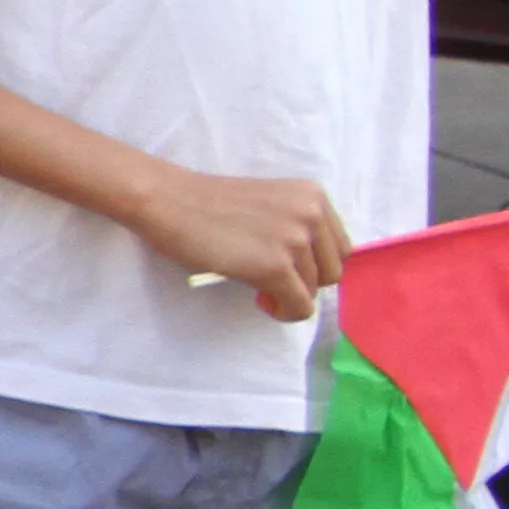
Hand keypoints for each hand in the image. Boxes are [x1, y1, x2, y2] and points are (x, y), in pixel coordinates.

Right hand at [133, 167, 350, 322]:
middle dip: (305, 282)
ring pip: (315, 291)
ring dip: (289, 296)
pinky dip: (283, 312)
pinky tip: (260, 300)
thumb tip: (308, 269)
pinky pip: (299, 307)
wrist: (168, 200)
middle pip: (333, 271)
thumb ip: (296, 226)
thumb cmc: (207, 203)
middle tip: (270, 279)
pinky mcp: (274, 266)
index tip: (283, 265)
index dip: (313, 264)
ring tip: (259, 287)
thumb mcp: (270, 204)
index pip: (340, 247)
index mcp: (313, 196)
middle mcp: (312, 214)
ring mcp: (294, 240)